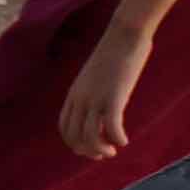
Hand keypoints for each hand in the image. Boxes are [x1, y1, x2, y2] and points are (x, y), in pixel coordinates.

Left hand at [58, 18, 156, 160]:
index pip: (65, 128)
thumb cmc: (115, 53)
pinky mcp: (114, 97)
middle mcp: (80, 99)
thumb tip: (101, 104)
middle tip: (104, 154)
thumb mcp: (96, 75)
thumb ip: (94, 91)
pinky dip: (117, 139)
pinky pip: (111, 127)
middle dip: (88, 151)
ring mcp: (95, 99)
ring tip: (113, 150)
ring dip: (101, 150)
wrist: (124, 34)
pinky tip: (124, 141)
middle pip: (75, 136)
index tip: (90, 148)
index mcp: (74, 94)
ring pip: (90, 136)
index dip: (75, 143)